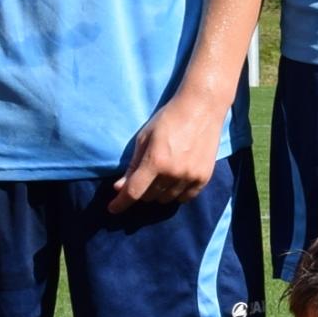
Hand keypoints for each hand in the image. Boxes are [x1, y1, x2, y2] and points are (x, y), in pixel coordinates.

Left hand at [108, 90, 225, 212]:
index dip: (121, 203)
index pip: (134, 192)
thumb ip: (133, 166)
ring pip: (166, 200)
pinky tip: (174, 181)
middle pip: (149, 197)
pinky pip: (185, 198)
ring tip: (160, 176)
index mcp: (155, 161)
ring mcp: (190, 177)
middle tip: (143, 177)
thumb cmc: (169, 119)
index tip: (113, 209)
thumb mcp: (144, 138)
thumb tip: (119, 187)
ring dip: (158, 193)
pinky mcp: (204, 178)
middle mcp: (173, 173)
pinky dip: (176, 194)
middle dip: (141, 191)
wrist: (202, 108)